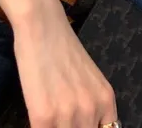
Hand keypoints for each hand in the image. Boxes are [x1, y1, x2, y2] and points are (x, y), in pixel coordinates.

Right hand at [7, 0, 117, 127]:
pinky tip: (36, 120)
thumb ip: (92, 104)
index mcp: (106, 100)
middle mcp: (92, 109)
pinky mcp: (43, 115)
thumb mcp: (89, 79)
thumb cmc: (62, 47)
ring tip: (48, 120)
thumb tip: (89, 123)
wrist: (42, 24)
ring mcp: (68, 114)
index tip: (76, 125)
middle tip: (60, 120)